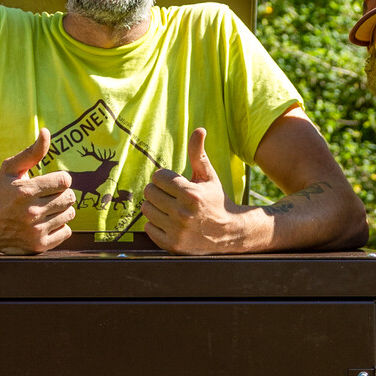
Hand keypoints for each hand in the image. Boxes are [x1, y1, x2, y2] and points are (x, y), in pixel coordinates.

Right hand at [0, 129, 74, 253]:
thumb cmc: (0, 193)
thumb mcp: (11, 168)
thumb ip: (31, 152)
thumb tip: (46, 132)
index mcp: (25, 191)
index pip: (65, 181)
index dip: (61, 179)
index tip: (52, 182)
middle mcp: (31, 212)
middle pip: (70, 198)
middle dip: (62, 194)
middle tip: (49, 196)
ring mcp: (35, 230)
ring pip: (69, 214)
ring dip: (61, 210)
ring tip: (47, 208)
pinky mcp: (39, 245)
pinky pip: (66, 232)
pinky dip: (60, 226)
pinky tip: (46, 222)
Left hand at [143, 128, 246, 254]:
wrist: (229, 232)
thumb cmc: (216, 200)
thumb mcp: (209, 176)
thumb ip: (199, 154)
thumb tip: (199, 129)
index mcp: (191, 194)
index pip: (158, 177)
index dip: (165, 178)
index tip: (174, 182)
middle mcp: (183, 213)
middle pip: (149, 192)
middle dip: (158, 191)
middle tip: (170, 195)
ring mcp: (177, 231)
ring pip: (146, 210)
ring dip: (155, 207)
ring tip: (169, 208)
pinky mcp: (172, 245)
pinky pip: (148, 228)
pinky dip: (155, 224)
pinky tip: (169, 222)